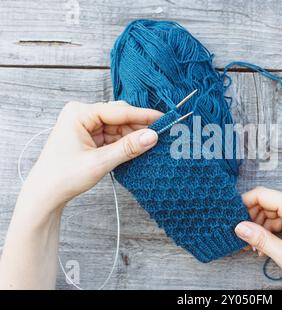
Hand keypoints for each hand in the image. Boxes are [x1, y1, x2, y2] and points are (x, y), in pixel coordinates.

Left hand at [0, 101, 161, 288]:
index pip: (119, 111)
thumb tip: (153, 136)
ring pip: (117, 127)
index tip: (164, 119)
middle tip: (161, 134)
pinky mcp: (88, 137)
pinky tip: (137, 148)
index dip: (143, 116)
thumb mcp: (100, 162)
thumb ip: (128, 147)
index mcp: (79, 113)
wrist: (44, 195)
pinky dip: (124, 143)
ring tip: (150, 145)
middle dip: (138, 126)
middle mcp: (81, 114)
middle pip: (119, 116)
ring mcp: (84, 125)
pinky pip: (112, 136)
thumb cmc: (64, 177)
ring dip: (132, 136)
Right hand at [235, 187, 281, 289]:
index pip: (263, 194)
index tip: (233, 216)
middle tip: (244, 237)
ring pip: (273, 211)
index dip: (245, 203)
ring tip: (256, 246)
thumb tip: (240, 227)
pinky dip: (271, 230)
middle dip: (252, 218)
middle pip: (267, 202)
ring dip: (261, 227)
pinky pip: (281, 218)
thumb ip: (261, 240)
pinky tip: (266, 245)